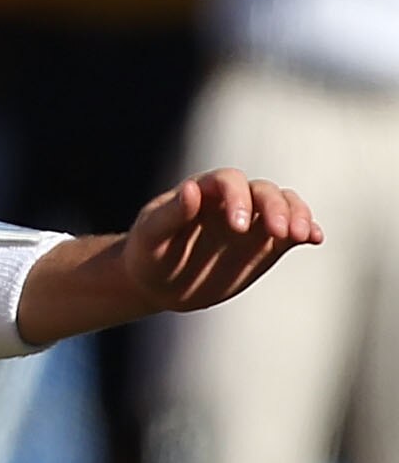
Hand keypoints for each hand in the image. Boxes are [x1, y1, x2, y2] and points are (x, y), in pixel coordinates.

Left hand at [119, 168, 322, 312]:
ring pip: (284, 205)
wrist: (157, 282)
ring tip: (302, 235)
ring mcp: (253, 220)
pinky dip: (308, 231)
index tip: (238, 226)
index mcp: (203, 191)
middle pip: (264, 191)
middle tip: (280, 232)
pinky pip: (292, 231)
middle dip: (275, 208)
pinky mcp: (267, 243)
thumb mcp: (150, 236)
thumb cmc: (148, 253)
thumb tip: (192, 188)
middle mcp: (233, 200)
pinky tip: (315, 240)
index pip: (229, 180)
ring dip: (298, 215)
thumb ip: (170, 214)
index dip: (238, 197)